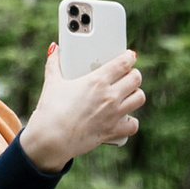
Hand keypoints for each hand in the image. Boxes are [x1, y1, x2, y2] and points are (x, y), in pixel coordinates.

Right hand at [23, 42, 145, 173]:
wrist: (51, 140)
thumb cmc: (50, 111)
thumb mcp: (52, 83)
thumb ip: (54, 64)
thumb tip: (54, 48)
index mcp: (97, 81)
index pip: (123, 63)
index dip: (129, 57)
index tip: (129, 56)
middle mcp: (109, 96)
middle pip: (136, 78)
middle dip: (133, 74)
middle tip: (126, 75)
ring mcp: (113, 114)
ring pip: (139, 98)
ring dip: (135, 94)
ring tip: (127, 93)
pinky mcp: (113, 131)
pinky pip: (133, 125)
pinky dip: (131, 121)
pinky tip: (124, 118)